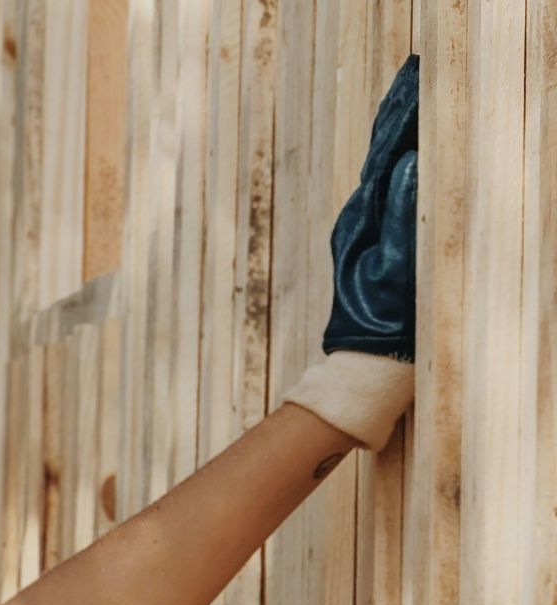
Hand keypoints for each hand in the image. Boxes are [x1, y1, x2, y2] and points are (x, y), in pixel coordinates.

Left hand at [323, 54, 419, 360]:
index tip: (416, 80)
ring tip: (409, 93)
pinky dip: (397, 156)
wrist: (367, 359)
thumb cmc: (384, 319)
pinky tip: (406, 144)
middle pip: (382, 150)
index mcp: (366, 215)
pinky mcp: (373, 237)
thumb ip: (400, 215)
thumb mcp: (394, 267)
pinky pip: (387, 186)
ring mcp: (365, 224)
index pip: (388, 152)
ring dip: (396, 129)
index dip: (402, 115)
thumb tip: (406, 164)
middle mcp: (361, 214)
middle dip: (398, 112)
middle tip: (414, 73)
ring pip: (383, 164)